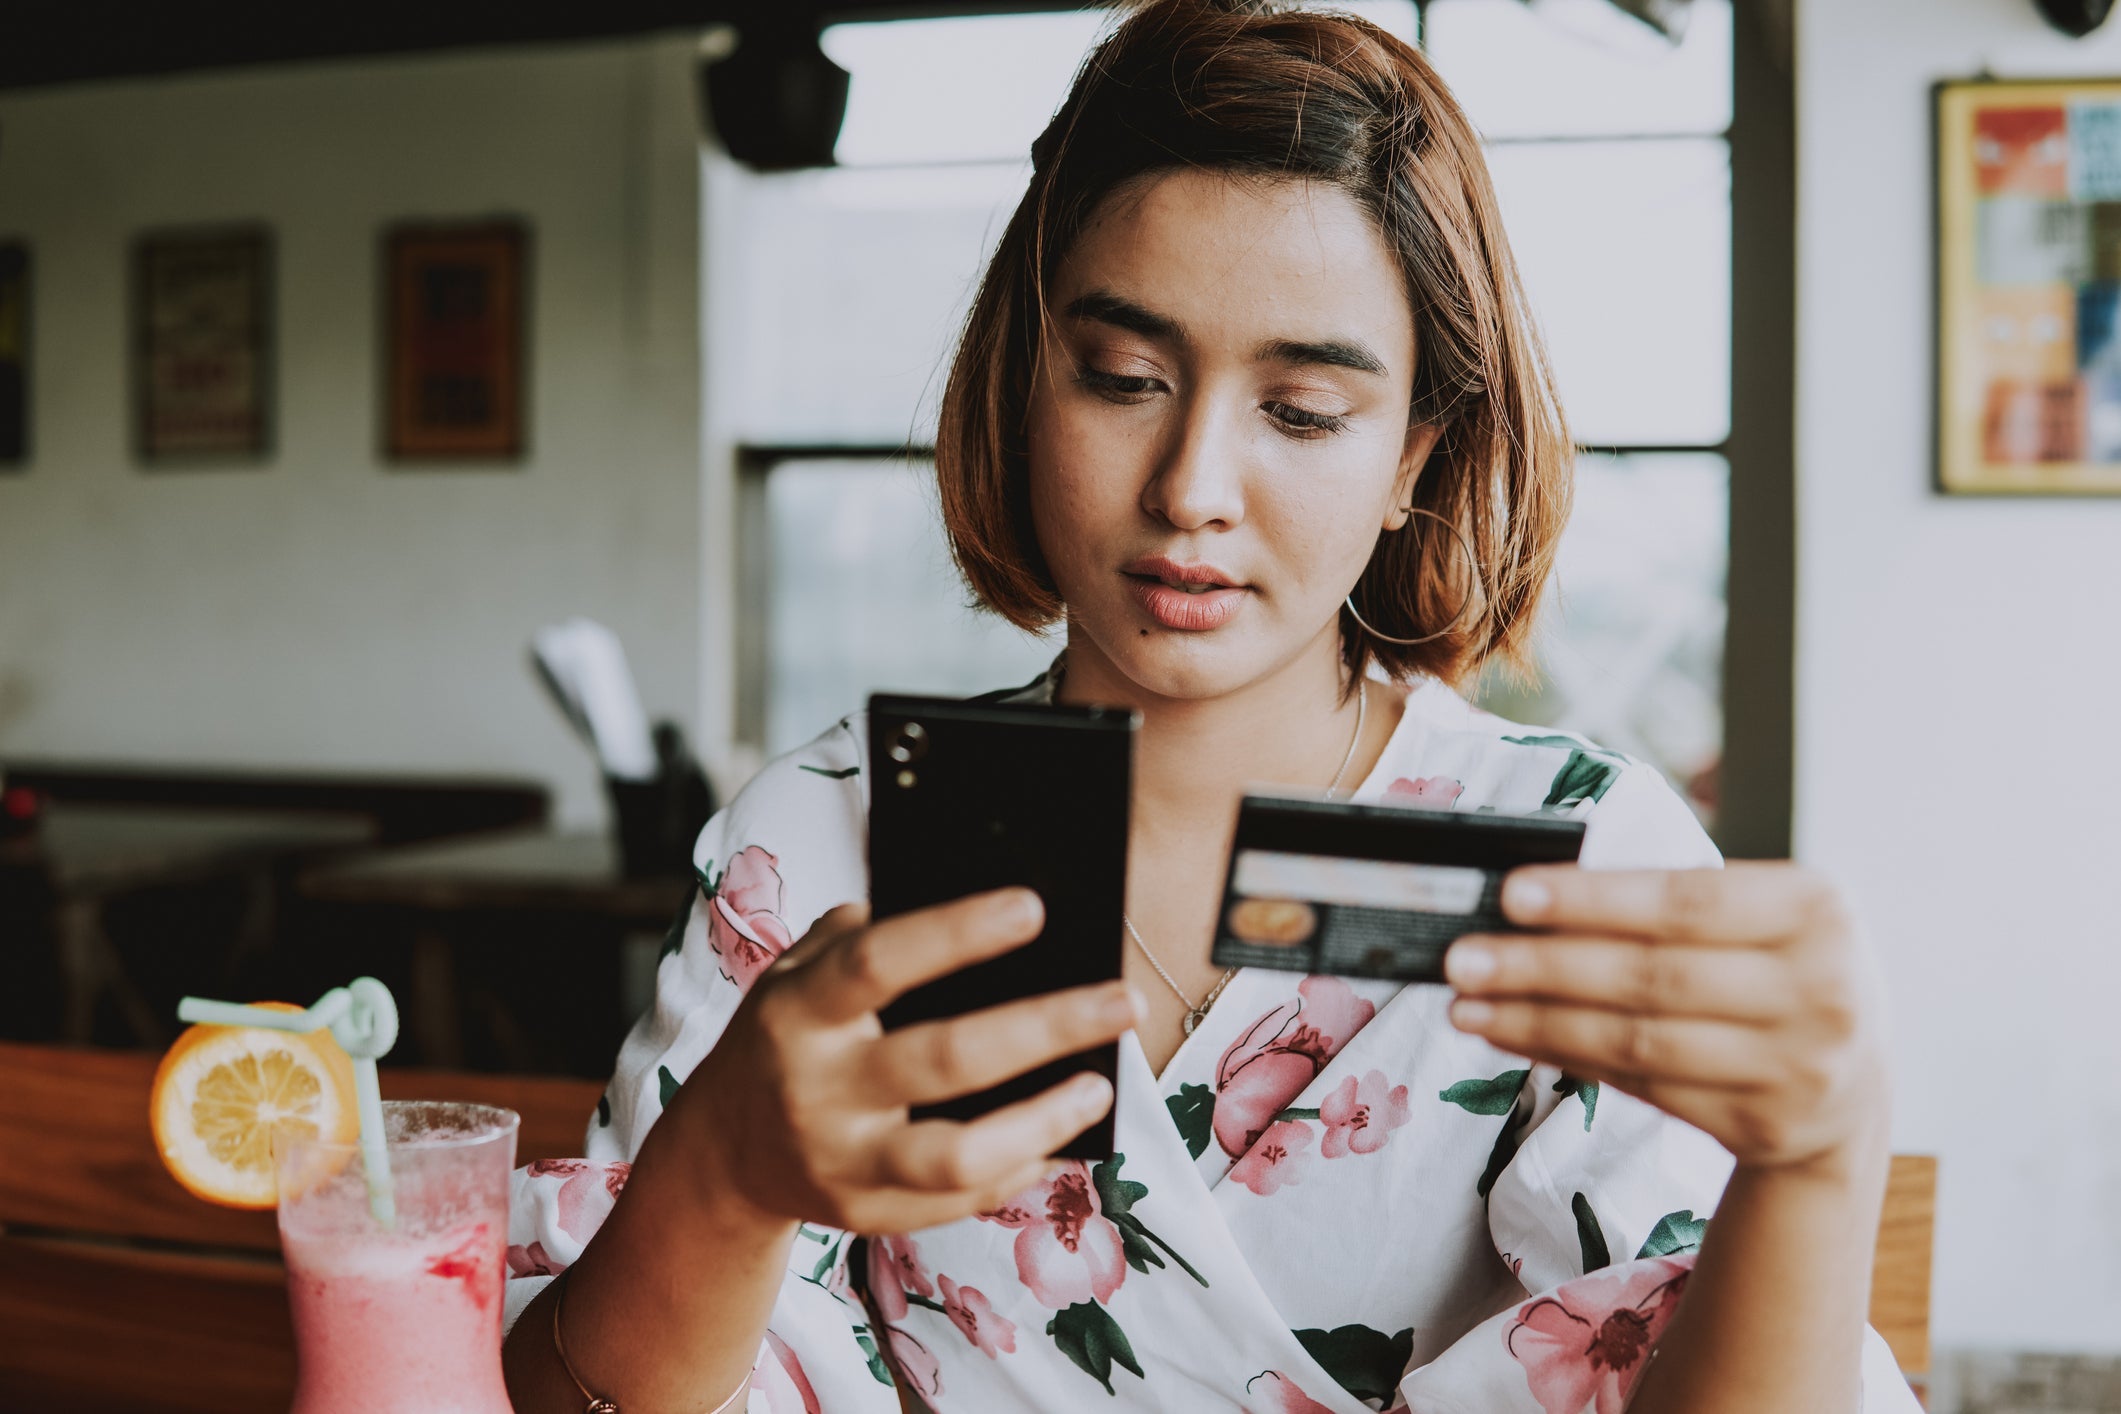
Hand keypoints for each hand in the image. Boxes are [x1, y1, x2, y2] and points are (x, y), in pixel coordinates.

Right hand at [662, 887, 1139, 1233]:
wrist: (721, 1151)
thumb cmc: (787, 1035)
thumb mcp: (797, 970)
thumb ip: (863, 936)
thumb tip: (974, 905)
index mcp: (800, 1011)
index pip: (879, 963)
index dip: (956, 933)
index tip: (1033, 907)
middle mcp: (819, 1088)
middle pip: (943, 1059)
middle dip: (1046, 1027)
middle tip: (1123, 1000)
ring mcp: (843, 1161)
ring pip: (957, 1155)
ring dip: (1043, 1119)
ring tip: (1100, 1085)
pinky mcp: (867, 1215)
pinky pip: (958, 1200)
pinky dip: (1020, 1168)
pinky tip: (1064, 1135)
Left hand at [1442, 863, 1889, 1175]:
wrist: (1853, 1083)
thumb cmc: (1777, 968)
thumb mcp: (1763, 915)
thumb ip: (1671, 903)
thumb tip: (1531, 901)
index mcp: (1816, 910)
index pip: (1686, 902)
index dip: (1595, 900)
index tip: (1512, 894)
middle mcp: (1822, 991)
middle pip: (1653, 979)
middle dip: (1544, 967)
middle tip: (1462, 958)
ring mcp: (1800, 1069)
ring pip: (1639, 1043)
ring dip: (1538, 1022)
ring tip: (1467, 1005)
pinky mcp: (1765, 1126)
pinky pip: (1643, 1086)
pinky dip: (1567, 1057)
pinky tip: (1513, 1035)